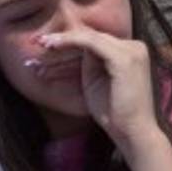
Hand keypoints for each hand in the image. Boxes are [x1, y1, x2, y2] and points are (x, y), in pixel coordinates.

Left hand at [37, 29, 158, 151]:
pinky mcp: (123, 58)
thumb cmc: (113, 113)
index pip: (96, 40)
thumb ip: (88, 62)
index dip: (70, 41)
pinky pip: (90, 43)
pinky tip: (52, 45)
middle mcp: (134, 46)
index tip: (45, 46)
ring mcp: (131, 50)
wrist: (132, 133)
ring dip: (62, 40)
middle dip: (63, 40)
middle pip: (92, 37)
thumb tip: (69, 46)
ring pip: (89, 37)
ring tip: (41, 44)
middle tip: (37, 42)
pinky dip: (69, 42)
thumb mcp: (96, 81)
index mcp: (130, 51)